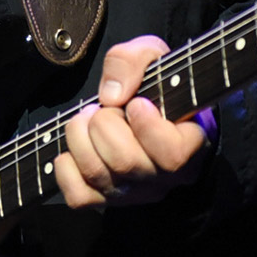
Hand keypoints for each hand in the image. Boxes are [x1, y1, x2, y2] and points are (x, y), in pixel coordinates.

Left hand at [55, 35, 212, 208]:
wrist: (146, 107)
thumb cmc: (155, 85)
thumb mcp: (151, 57)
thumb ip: (133, 61)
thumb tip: (111, 95)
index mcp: (191, 146)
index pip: (172, 155)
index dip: (147, 125)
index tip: (137, 102)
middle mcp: (165, 178)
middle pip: (125, 163)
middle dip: (103, 125)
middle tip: (103, 108)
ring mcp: (135, 192)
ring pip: (98, 176)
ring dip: (80, 138)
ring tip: (85, 119)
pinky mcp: (106, 199)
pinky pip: (78, 196)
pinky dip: (66, 168)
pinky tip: (75, 147)